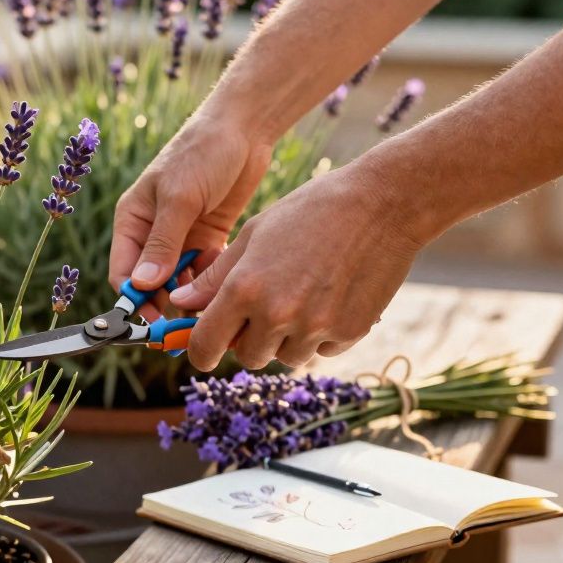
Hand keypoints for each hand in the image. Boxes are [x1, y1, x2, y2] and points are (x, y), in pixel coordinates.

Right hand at [109, 110, 272, 316]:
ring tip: (209, 307)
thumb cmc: (202, 153)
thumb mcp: (179, 198)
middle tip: (184, 327)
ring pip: (180, 280)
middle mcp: (153, 232)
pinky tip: (224, 284)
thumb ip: (162, 243)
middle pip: (152, 283)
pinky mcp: (208, 237)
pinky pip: (205, 270)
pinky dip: (212, 281)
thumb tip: (142, 286)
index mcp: (133, 220)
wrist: (243, 128)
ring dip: (192, 295)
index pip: (124, 272)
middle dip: (165, 304)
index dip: (134, 300)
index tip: (151, 324)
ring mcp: (181, 236)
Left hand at [169, 164, 423, 370]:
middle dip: (248, 339)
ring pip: (285, 357)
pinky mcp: (350, 333)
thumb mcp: (253, 235)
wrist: (381, 205)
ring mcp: (316, 327)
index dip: (201, 351)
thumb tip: (182, 304)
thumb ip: (215, 278)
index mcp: (245, 289)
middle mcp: (278, 315)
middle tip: (262, 308)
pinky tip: (329, 297)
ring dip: (285, 338)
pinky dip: (319, 335)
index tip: (205, 348)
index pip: (207, 345)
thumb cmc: (309, 212)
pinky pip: (321, 351)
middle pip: (247, 356)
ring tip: (300, 295)